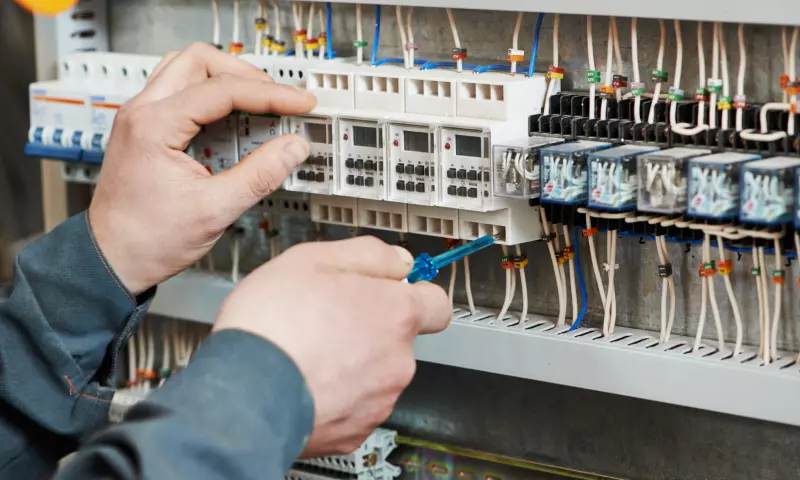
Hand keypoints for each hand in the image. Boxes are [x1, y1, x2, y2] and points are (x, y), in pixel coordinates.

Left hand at [89, 43, 316, 294]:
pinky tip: (234, 122)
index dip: (270, 94)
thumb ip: (260, 174)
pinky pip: (181, 92)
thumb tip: (293, 148)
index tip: (299, 103)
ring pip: (188, 69)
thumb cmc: (147, 240)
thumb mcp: (215, 210)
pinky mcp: (146, 128)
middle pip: (200, 61)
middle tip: (279, 98)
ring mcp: (141, 117)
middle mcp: (142, 112)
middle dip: (246, 75)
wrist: (112, 259)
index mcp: (154, 126)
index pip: (222, 90)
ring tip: (259, 104)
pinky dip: (212, 97)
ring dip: (227, 80)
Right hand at [213, 236, 451, 455]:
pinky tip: (304, 380)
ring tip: (308, 350)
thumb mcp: (313, 259)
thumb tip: (397, 260)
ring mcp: (379, 399)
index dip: (415, 294)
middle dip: (371, 327)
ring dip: (352, 361)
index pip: (437, 303)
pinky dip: (335, 394)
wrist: (243, 395)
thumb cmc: (272, 327)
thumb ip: (367, 255)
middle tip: (328, 318)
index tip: (394, 291)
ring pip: (376, 372)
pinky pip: (355, 405)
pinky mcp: (355, 430)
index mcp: (395, 313)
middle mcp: (397, 359)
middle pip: (399, 338)